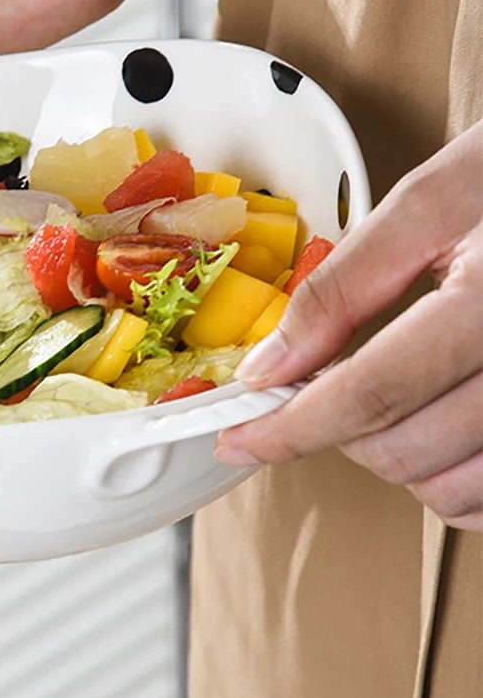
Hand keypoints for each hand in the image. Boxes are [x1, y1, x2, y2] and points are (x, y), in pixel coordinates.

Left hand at [215, 123, 482, 531]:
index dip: (290, 426)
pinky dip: (457, 479)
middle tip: (323, 386)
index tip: (239, 437)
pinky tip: (440, 425)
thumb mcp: (429, 205)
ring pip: (454, 492)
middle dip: (339, 431)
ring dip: (397, 460)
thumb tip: (270, 364)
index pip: (371, 393)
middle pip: (407, 452)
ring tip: (389, 399)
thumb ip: (344, 287)